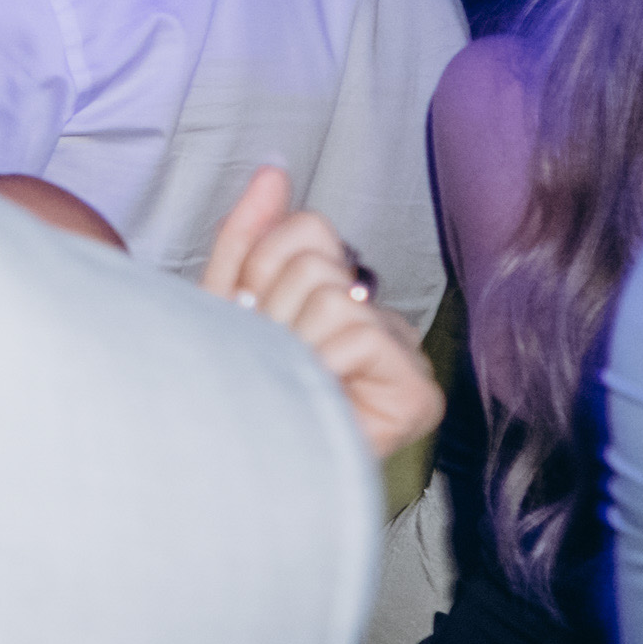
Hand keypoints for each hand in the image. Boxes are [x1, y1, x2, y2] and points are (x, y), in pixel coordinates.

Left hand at [199, 164, 443, 496]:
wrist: (227, 473)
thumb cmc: (228, 392)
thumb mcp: (224, 302)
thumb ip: (248, 236)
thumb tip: (273, 170)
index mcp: (339, 297)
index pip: (307, 229)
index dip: (259, 270)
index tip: (250, 321)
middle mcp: (381, 322)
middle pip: (318, 261)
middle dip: (271, 311)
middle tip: (268, 361)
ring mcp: (405, 357)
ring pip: (335, 296)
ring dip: (291, 343)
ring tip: (288, 383)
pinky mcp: (418, 393)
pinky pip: (358, 334)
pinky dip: (320, 365)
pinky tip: (317, 399)